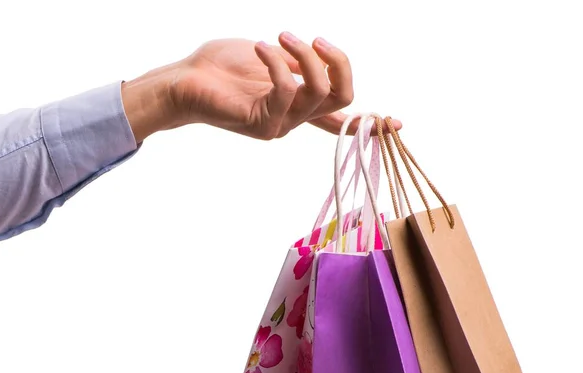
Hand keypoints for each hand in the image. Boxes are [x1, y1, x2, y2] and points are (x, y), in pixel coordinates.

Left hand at [121, 33, 401, 142]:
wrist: (184, 81)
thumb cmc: (222, 67)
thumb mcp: (270, 57)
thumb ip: (297, 63)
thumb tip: (317, 58)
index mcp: (299, 105)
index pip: (341, 117)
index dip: (370, 123)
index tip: (398, 123)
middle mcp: (295, 120)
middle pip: (344, 96)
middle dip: (338, 61)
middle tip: (314, 38)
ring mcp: (280, 126)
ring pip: (320, 92)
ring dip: (304, 55)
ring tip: (278, 37)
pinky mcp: (262, 126)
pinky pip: (287, 90)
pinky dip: (277, 61)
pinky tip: (261, 47)